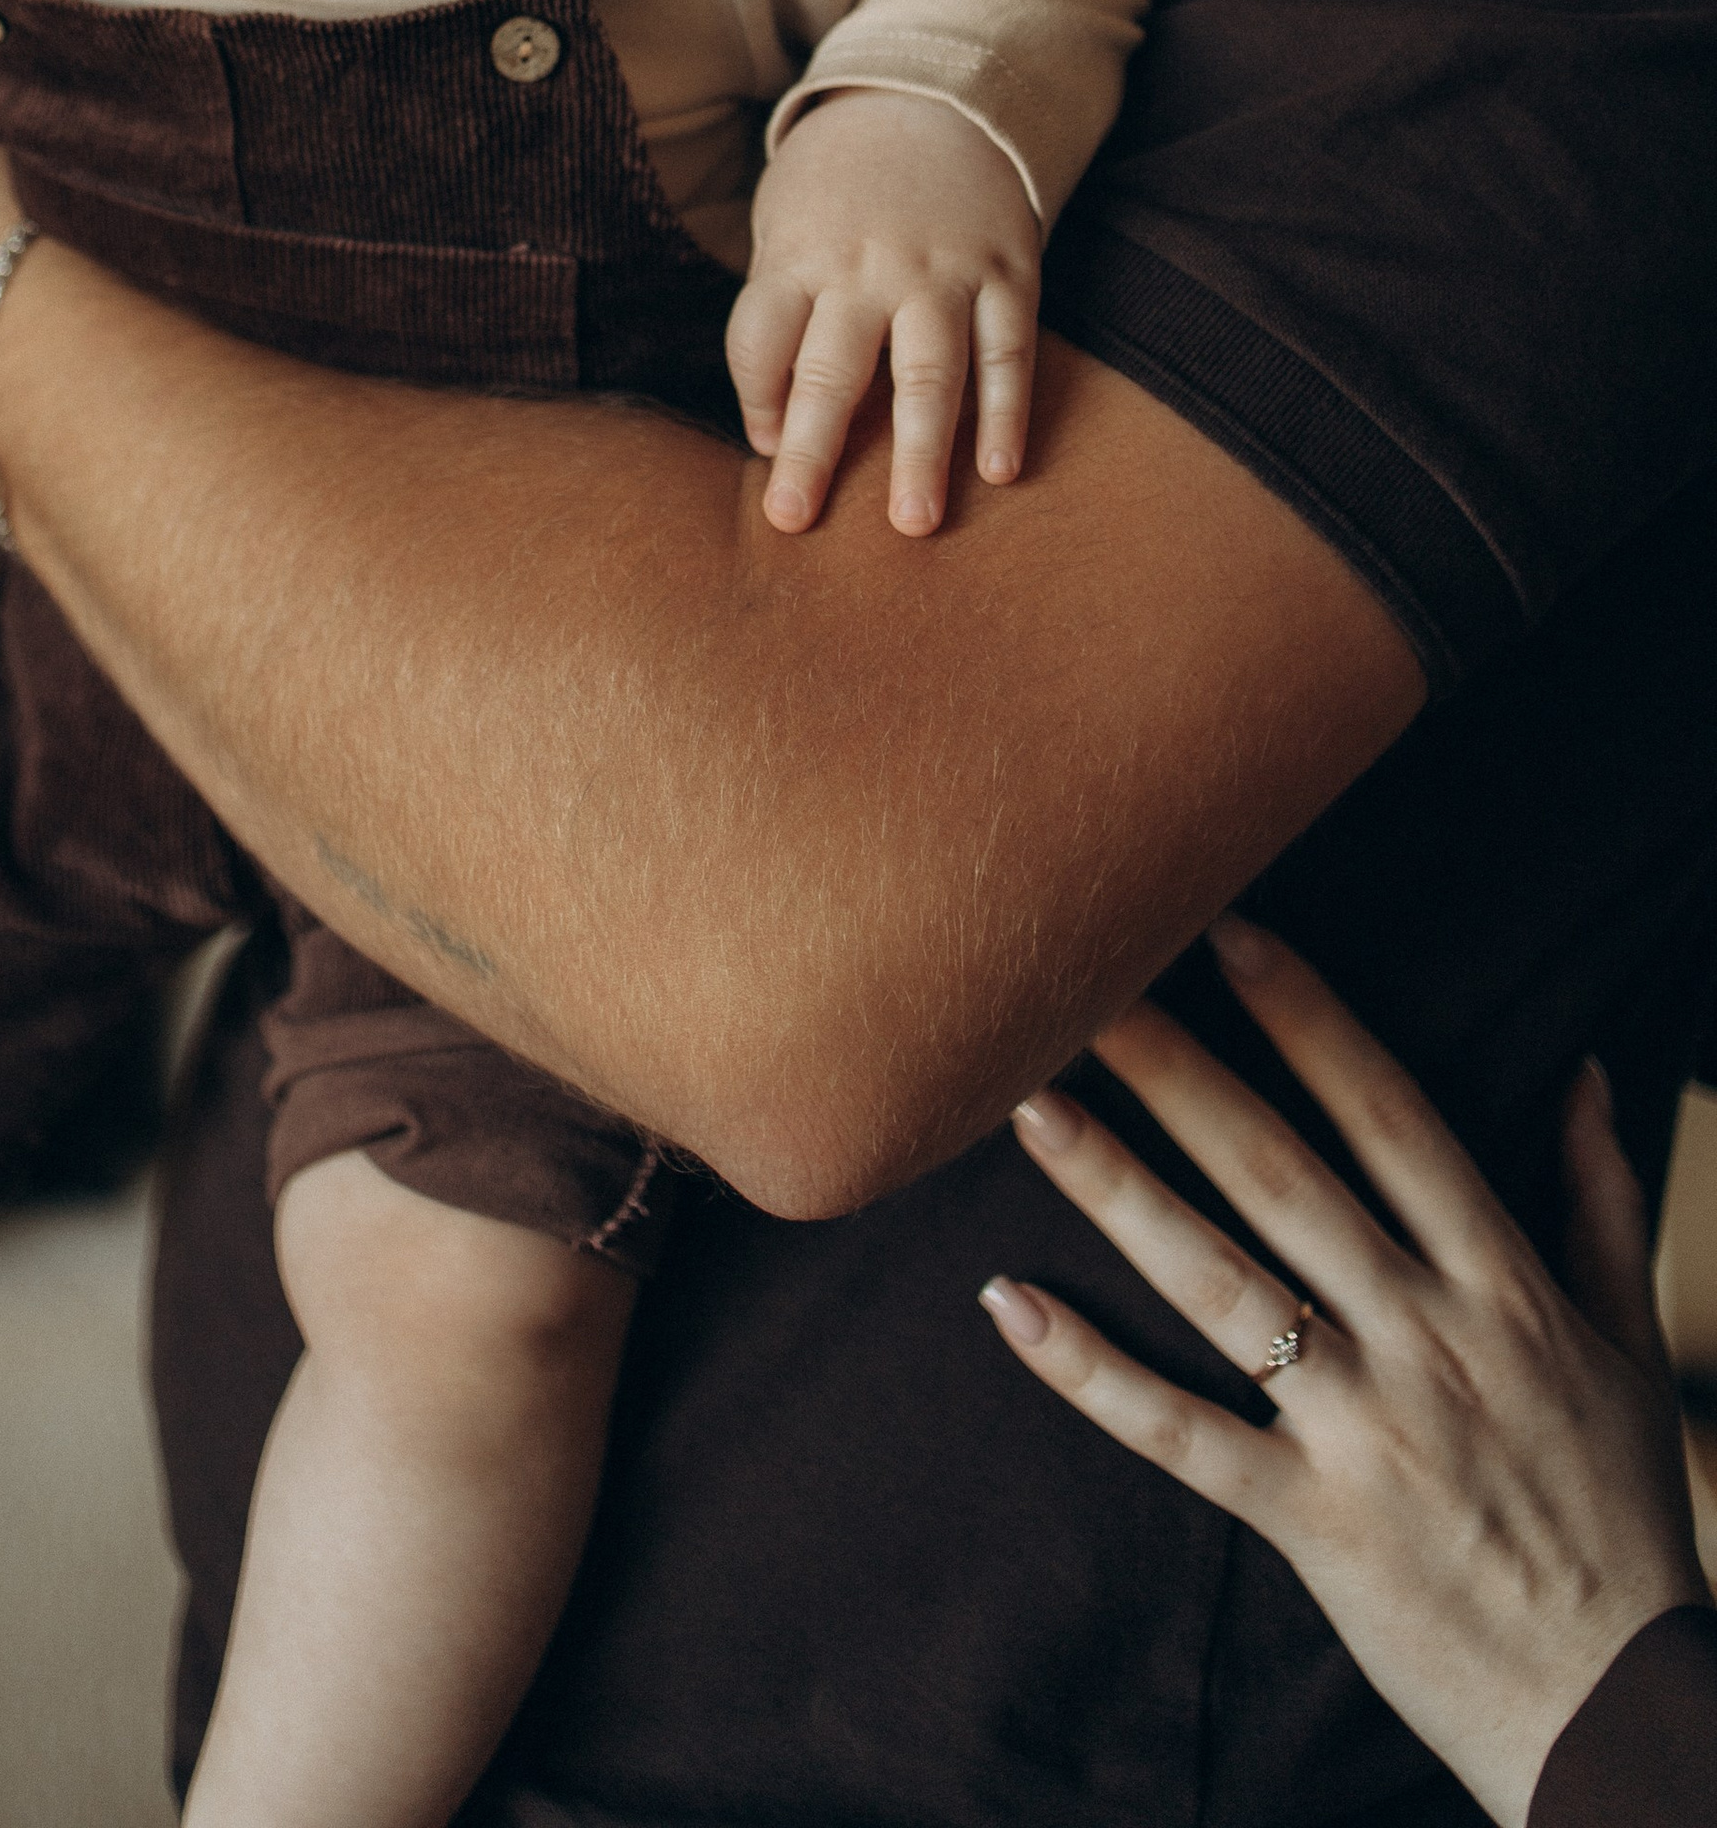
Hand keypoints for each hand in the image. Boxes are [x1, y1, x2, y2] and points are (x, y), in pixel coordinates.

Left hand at [728, 88, 1039, 537]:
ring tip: (914, 523)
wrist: (931, 97)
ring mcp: (942, 270)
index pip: (759, 344)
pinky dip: (1007, 412)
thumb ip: (781, 313)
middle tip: (796, 521)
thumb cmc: (839, 185)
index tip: (769, 452)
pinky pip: (1008, 351)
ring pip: (929, 373)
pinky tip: (999, 470)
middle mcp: (867, 268)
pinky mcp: (1008, 270)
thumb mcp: (786, 224)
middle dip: (812, 452)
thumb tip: (778, 425)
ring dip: (920, 451)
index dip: (757, 403)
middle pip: (832, 370)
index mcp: (798, 255)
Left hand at [980, 919, 1708, 1825]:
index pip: (1391, 1117)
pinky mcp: (1314, 1523)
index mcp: (1502, 1283)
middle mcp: (1429, 1337)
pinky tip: (1007, 1306)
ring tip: (1029, 1105)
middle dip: (1180, 1071)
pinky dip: (1091, 1372)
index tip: (1226, 930)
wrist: (1625, 1707)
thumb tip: (1588, 1070)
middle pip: (1281, 1175)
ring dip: (1118, 1190)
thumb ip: (1598, 1200)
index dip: (1308, 1019)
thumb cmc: (1621, 1514)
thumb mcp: (1630, 1343)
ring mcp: (1366, 1430)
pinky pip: (1182, 1434)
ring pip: (1221, 1284)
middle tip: (1084, 979)